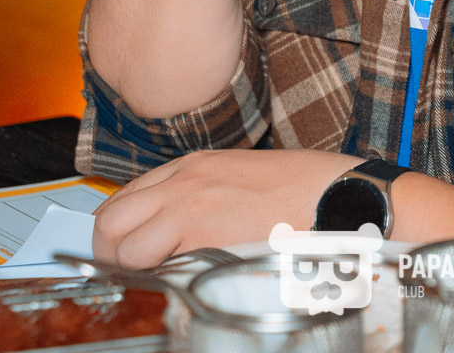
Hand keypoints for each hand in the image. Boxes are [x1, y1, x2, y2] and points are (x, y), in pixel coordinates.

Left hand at [92, 149, 354, 267]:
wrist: (342, 197)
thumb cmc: (307, 190)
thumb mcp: (245, 178)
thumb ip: (207, 195)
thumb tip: (178, 229)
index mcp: (196, 165)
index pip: (128, 196)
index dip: (122, 231)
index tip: (128, 253)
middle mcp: (185, 180)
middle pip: (112, 217)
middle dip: (111, 251)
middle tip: (130, 274)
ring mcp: (191, 205)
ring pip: (121, 243)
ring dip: (128, 268)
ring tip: (154, 284)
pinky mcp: (204, 234)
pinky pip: (153, 265)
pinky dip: (154, 281)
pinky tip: (178, 287)